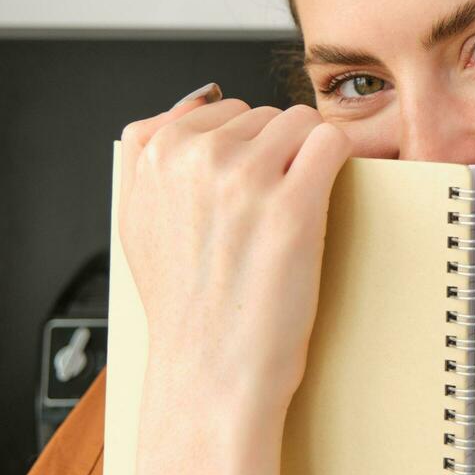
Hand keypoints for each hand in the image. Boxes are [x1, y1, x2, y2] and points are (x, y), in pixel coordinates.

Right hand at [118, 85, 351, 411]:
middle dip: (275, 153)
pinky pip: (332, 142)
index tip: (244, 191)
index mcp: (156, 156)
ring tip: (292, 210)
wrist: (211, 371)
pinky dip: (339, 162)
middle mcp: (196, 159)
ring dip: (308, 158)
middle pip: (265, 114)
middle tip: (266, 211)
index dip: (243, 147)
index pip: (222, 108)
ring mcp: (244, 179)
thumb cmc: (184, 305)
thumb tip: (191, 102)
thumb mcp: (135, 219)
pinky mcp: (292, 205)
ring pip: (301, 122)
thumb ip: (146, 153)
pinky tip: (324, 197)